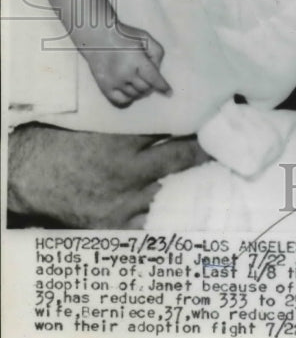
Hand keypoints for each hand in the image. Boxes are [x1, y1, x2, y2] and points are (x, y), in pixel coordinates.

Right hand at [7, 125, 209, 227]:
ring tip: (212, 181)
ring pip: (166, 192)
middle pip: (178, 158)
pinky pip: (146, 224)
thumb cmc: (61, 143)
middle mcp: (126, 172)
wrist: (28, 176)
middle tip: (225, 146)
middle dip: (204, 151)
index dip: (194, 124)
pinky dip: (158, 217)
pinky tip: (179, 214)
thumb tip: (165, 112)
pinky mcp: (112, 225)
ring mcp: (121, 202)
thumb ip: (131, 124)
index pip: (169, 129)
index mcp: (121, 142)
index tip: (215, 119)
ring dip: (185, 186)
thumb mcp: (97, 125)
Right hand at [83, 23, 169, 106]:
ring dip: (141, 90)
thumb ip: (157, 53)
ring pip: (135, 95)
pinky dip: (129, 98)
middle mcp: (125, 73)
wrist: (98, 37)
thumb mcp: (145, 37)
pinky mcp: (104, 87)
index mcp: (136, 60)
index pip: (154, 79)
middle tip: (149, 77)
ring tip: (139, 80)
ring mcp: (114, 82)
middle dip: (151, 85)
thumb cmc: (125, 36)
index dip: (163, 87)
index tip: (169, 93)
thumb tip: (157, 71)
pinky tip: (131, 90)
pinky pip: (121, 101)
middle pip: (145, 88)